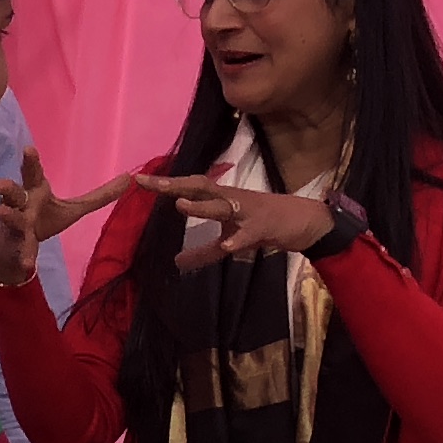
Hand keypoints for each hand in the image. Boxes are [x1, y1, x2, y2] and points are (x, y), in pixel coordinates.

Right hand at [0, 148, 133, 292]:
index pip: (32, 173)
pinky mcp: (16, 244)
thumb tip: (129, 178)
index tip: (28, 149)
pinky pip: (22, 249)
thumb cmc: (43, 222)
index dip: (30, 162)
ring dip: (6, 215)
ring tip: (0, 212)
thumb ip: (100, 196)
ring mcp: (15, 225)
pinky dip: (25, 256)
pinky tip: (27, 264)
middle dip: (8, 187)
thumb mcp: (74, 209)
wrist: (17, 252)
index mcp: (35, 191)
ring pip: (10, 217)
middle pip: (14, 192)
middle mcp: (22, 205)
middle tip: (0, 183)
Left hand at [139, 169, 333, 268]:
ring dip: (201, 206)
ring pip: (222, 205)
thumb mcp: (230, 241)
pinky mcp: (264, 226)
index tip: (138, 180)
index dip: (165, 184)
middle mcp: (231, 199)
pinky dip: (238, 238)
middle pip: (200, 187)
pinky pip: (248, 233)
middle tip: (149, 183)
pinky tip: (227, 244)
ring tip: (179, 205)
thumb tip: (176, 263)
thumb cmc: (264, 226)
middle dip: (175, 184)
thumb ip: (203, 252)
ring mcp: (248, 211)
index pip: (189, 187)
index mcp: (221, 199)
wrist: (304, 222)